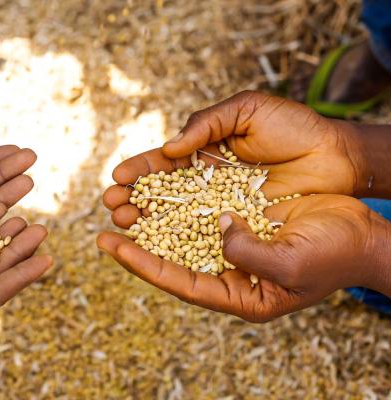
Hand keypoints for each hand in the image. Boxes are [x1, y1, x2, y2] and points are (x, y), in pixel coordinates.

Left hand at [98, 195, 390, 321]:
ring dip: (153, 209)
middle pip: (171, 251)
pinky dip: (181, 191)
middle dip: (138, 233)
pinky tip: (159, 176)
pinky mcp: (241, 212)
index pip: (177, 280)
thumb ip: (249, 254)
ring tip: (121, 192)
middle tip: (108, 213)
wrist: (363, 232)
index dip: (142, 263)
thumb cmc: (334, 257)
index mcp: (236, 293)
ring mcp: (232, 238)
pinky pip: (203, 201)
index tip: (110, 245)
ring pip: (182, 224)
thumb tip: (218, 230)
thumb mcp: (290, 266)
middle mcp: (228, 266)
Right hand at [102, 90, 367, 229]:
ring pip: (175, 215)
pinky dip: (179, 238)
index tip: (116, 176)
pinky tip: (157, 243)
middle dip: (133, 198)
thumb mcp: (248, 110)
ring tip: (124, 222)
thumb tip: (170, 148)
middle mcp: (205, 181)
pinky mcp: (237, 226)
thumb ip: (207, 123)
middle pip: (160, 193)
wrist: (334, 157)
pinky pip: (203, 234)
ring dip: (146, 219)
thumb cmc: (293, 127)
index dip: (138, 169)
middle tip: (112, 206)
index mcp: (203, 150)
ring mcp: (219, 205)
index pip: (163, 163)